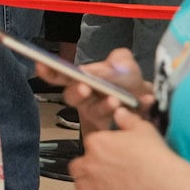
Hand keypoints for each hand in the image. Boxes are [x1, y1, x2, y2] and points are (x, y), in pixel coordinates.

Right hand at [38, 49, 152, 133]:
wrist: (148, 101)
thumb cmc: (128, 82)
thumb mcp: (125, 63)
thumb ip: (119, 59)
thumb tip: (112, 65)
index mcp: (82, 80)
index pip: (60, 76)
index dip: (49, 72)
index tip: (41, 66)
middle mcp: (84, 99)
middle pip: (71, 97)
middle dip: (77, 92)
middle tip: (85, 88)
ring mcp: (97, 115)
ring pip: (93, 112)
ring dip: (104, 105)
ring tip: (117, 100)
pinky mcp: (112, 130)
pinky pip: (119, 122)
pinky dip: (136, 110)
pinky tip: (146, 100)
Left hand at [72, 107, 178, 189]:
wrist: (163, 178)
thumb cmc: (152, 154)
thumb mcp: (142, 128)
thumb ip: (126, 119)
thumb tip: (120, 114)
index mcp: (96, 142)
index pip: (89, 142)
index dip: (99, 145)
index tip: (108, 147)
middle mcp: (91, 163)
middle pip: (76, 165)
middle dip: (84, 164)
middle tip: (97, 164)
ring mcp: (96, 182)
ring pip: (80, 184)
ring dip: (86, 181)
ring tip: (97, 179)